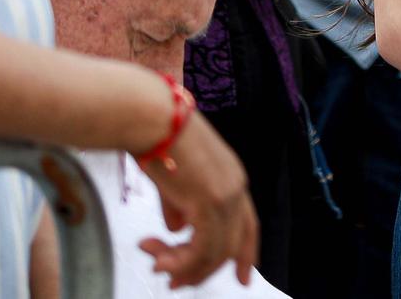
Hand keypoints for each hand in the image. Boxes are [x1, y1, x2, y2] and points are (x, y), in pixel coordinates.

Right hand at [139, 109, 258, 286]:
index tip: (243, 278)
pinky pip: (200, 250)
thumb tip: (177, 230)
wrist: (152, 118)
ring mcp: (226, 195)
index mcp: (232, 178)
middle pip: (231, 245)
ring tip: (157, 266)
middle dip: (202, 271)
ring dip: (183, 268)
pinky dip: (179, 262)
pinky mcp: (209, 202)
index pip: (248, 226)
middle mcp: (236, 188)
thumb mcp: (173, 178)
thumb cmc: (157, 138)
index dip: (245, 254)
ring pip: (215, 253)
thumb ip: (179, 205)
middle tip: (176, 284)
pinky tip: (158, 258)